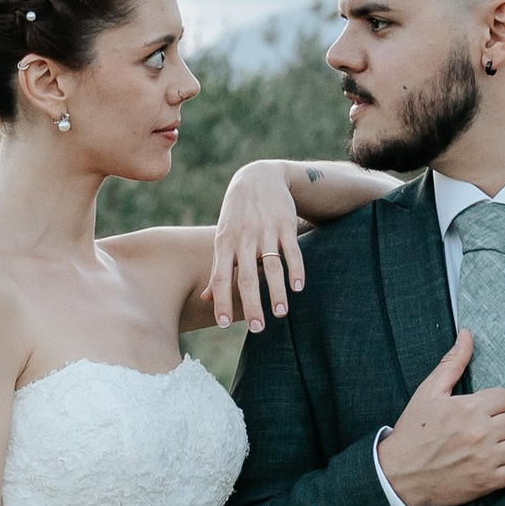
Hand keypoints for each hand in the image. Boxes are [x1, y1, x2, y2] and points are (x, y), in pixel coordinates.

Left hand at [208, 163, 307, 332]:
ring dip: (276, 291)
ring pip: (271, 266)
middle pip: (246, 277)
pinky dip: (296, 269)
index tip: (224, 324)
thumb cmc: (237, 215)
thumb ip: (217, 268)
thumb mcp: (222, 237)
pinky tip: (298, 287)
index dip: (221, 301)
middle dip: (251, 304)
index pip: (220, 277)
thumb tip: (206, 300)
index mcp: (224, 243)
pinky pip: (291, 251)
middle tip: (257, 328)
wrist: (258, 176)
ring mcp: (265, 231)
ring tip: (280, 313)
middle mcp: (243, 238)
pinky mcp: (285, 225)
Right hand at [383, 330, 504, 505]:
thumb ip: (452, 363)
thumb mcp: (429, 393)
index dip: (499, 402)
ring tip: (495, 445)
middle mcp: (481, 432)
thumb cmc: (413, 433)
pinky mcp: (487, 482)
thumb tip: (467, 335)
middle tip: (490, 427)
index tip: (488, 410)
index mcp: (469, 408)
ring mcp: (486, 459)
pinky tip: (495, 463)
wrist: (399, 474)